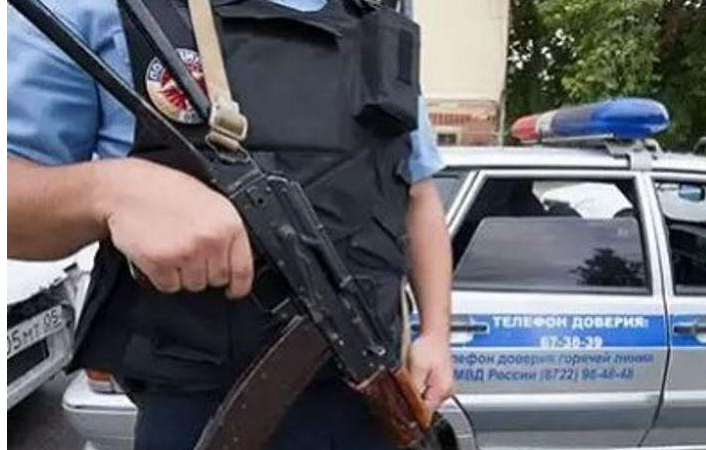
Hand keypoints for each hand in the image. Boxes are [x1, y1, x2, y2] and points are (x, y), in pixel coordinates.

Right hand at [96, 158, 252, 297]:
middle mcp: (211, 239)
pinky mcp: (161, 263)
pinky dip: (161, 276)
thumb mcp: (210, 203)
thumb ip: (226, 232)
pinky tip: (158, 253)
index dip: (237, 285)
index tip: (232, 289)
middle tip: (188, 250)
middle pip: (216, 280)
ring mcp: (186, 252)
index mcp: (229, 224)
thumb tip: (235, 262)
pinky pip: (169, 286)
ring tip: (172, 247)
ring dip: (182, 274)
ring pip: (193, 285)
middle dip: (203, 271)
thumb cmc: (166, 192)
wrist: (127, 189)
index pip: (243, 270)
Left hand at [407, 333, 453, 412]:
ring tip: (413, 374)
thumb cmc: (428, 346)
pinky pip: (427, 390)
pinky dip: (420, 385)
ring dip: (417, 391)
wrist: (434, 333)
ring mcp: (444, 387)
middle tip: (406, 382)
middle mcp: (446, 391)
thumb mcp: (416, 367)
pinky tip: (417, 374)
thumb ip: (413, 387)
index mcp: (441, 391)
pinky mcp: (440, 382)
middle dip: (414, 398)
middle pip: (425, 406)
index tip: (403, 402)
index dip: (412, 410)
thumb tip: (409, 402)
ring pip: (425, 398)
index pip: (425, 413)